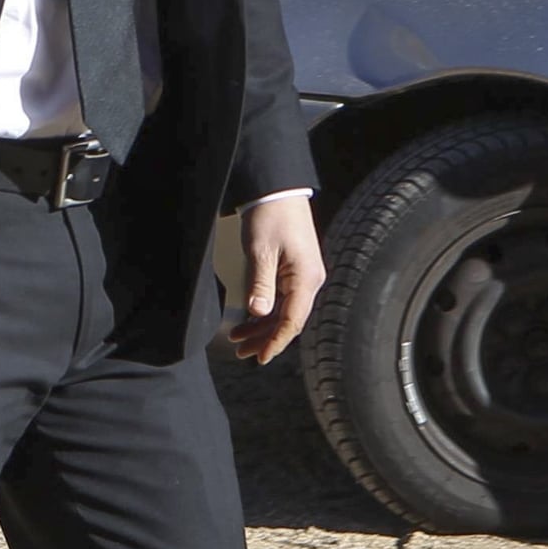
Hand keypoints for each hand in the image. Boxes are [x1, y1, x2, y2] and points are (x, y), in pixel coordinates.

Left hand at [227, 198, 326, 363]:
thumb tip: (258, 313)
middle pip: (288, 320)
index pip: (292, 321)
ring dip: (262, 327)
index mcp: (305, 278)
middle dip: (265, 338)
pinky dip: (265, 312)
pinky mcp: (294, 270)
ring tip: (238, 339)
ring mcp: (302, 275)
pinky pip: (282, 299)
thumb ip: (260, 284)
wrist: (276, 190)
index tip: (260, 357)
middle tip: (241, 353)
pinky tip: (248, 319)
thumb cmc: (270, 215)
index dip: (275, 342)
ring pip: (284, 311)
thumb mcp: (260, 251)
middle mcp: (309, 280)